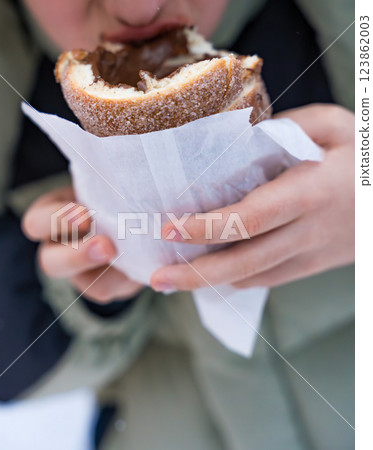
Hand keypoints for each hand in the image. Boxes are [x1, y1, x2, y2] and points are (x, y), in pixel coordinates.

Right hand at [22, 186, 142, 302]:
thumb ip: (105, 180)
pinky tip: (146, 265)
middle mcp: (60, 248)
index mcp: (51, 217)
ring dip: (113, 275)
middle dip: (77, 256)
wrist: (132, 213)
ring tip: (131, 259)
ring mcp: (82, 272)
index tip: (85, 214)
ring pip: (83, 283)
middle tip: (106, 246)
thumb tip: (116, 167)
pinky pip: (114, 289)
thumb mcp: (103, 180)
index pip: (37, 222)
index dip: (57, 221)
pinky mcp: (105, 285)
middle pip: (50, 263)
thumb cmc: (111, 187)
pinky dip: (129, 279)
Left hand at [150, 104, 354, 290]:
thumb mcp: (333, 126)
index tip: (168, 228)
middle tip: (156, 279)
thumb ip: (286, 129)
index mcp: (310, 192)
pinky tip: (208, 277)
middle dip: (195, 274)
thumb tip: (239, 142)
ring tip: (171, 280)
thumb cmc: (366, 155)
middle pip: (244, 262)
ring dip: (209, 283)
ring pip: (253, 277)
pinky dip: (234, 280)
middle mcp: (307, 231)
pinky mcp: (312, 265)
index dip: (206, 227)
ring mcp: (311, 255)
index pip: (249, 218)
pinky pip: (267, 278)